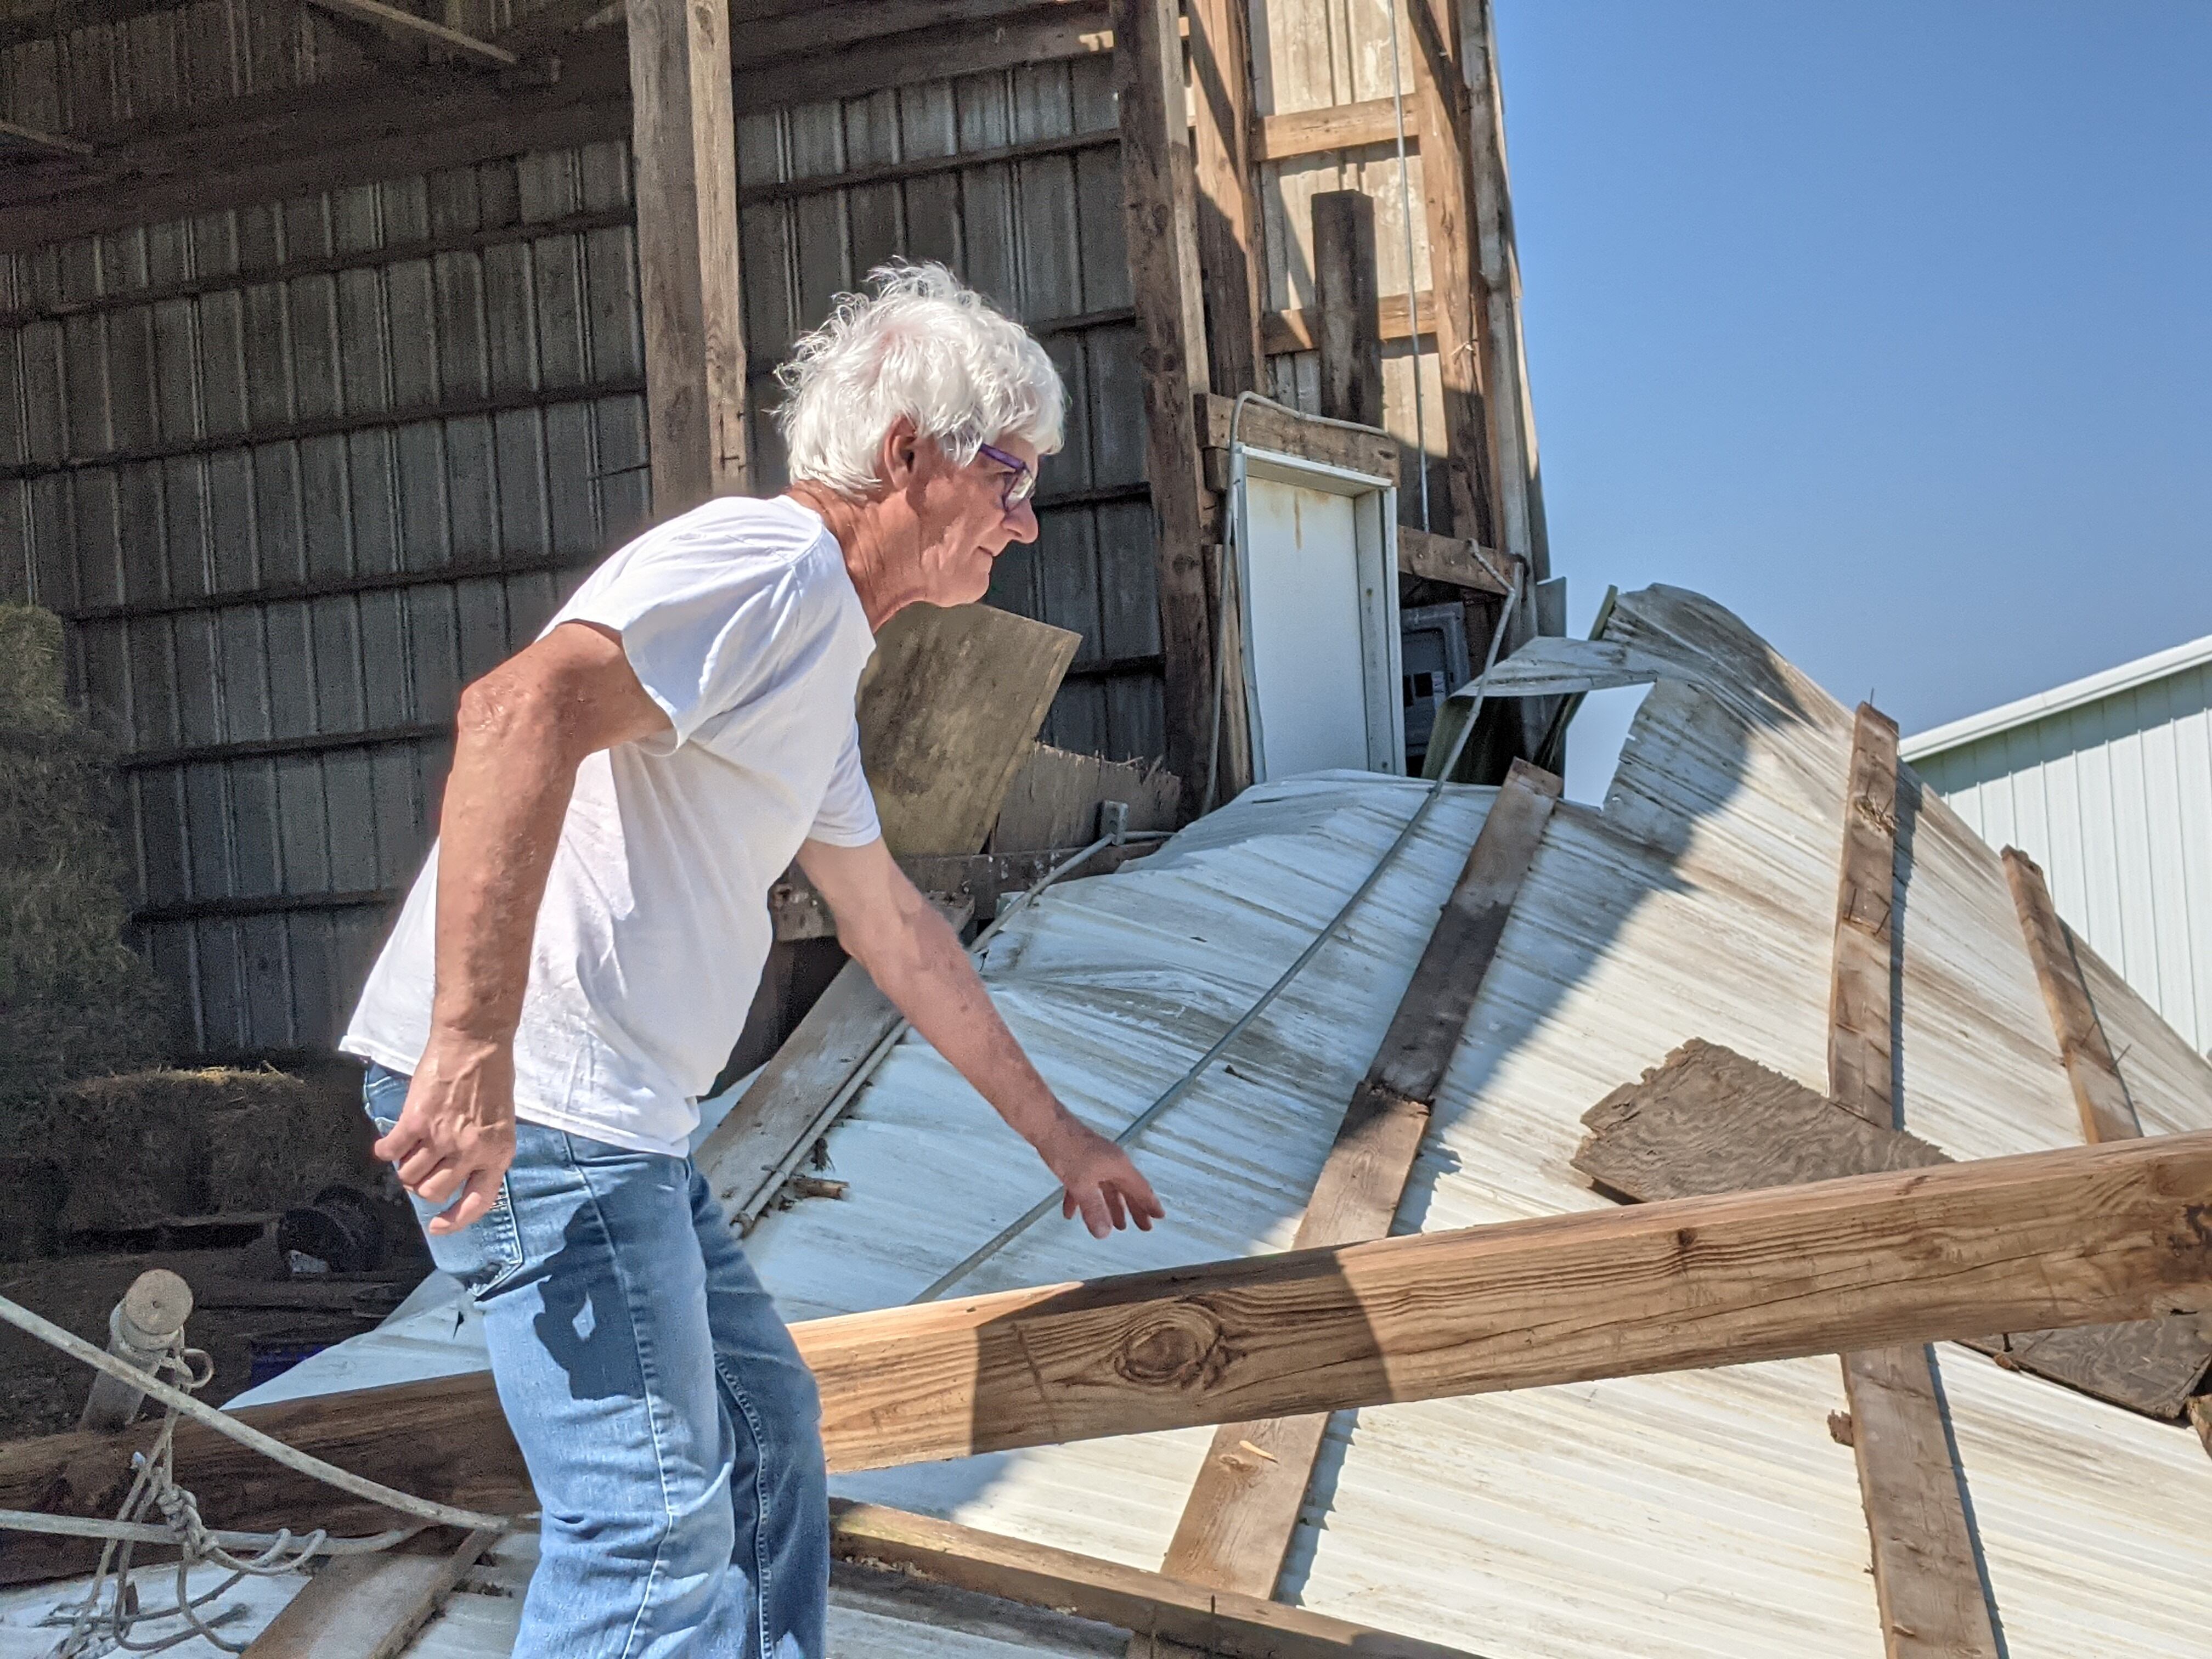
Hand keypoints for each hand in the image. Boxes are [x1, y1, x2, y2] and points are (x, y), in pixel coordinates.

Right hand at [374, 1032, 517, 1234]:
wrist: (476, 1043)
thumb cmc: (492, 1078)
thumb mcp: (500, 1122)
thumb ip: (483, 1150)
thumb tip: (458, 1176)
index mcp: (498, 1153)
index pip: (478, 1202)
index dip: (456, 1220)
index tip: (439, 1226)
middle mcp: (471, 1151)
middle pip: (434, 1192)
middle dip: (422, 1187)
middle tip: (420, 1170)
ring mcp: (443, 1137)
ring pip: (409, 1175)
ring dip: (404, 1167)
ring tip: (409, 1150)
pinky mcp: (417, 1121)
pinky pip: (391, 1151)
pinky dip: (384, 1151)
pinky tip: (385, 1145)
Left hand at [1034, 1113, 1165, 1239]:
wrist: (1046, 1124)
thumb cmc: (1066, 1147)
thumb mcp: (1081, 1184)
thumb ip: (1093, 1209)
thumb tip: (1103, 1233)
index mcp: (1118, 1166)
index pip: (1140, 1188)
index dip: (1150, 1204)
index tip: (1159, 1216)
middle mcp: (1110, 1162)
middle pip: (1126, 1189)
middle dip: (1134, 1209)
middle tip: (1143, 1226)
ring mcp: (1095, 1161)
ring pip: (1106, 1188)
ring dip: (1110, 1206)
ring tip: (1115, 1224)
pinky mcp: (1080, 1161)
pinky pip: (1085, 1185)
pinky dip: (1081, 1200)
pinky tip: (1071, 1213)